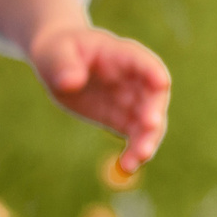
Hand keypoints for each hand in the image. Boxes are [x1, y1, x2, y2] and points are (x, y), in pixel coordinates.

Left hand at [29, 24, 170, 172]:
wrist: (58, 63)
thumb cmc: (59, 49)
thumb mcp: (55, 51)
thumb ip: (64, 64)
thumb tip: (70, 82)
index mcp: (121, 55)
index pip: (143, 61)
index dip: (153, 71)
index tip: (161, 83)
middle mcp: (134, 80)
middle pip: (154, 96)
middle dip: (154, 110)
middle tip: (150, 125)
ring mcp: (131, 102)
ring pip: (149, 123)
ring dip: (148, 139)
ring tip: (139, 157)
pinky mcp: (122, 120)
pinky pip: (135, 138)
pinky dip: (134, 152)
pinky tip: (126, 166)